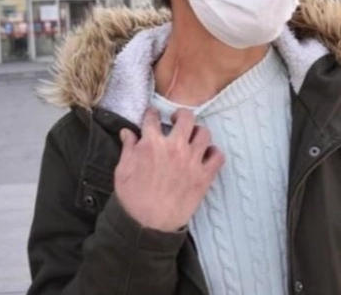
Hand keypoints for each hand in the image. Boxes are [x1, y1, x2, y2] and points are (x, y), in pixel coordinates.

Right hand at [114, 108, 224, 231]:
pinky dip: (214, 153)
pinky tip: (206, 155)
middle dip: (181, 114)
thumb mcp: (122, 170)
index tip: (153, 115)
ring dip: (197, 132)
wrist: (147, 226)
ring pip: (204, 133)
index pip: (153, 118)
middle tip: (177, 120)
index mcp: (151, 144)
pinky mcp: (204, 177)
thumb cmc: (132, 198)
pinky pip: (218, 156)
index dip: (152, 114)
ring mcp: (192, 161)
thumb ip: (128, 148)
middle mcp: (174, 148)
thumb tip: (128, 132)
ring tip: (192, 138)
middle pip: (186, 117)